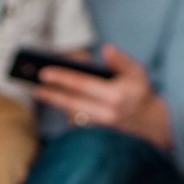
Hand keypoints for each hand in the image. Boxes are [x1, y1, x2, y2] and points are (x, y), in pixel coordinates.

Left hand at [32, 45, 171, 150]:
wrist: (149, 124)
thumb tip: (106, 49)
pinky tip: (54, 102)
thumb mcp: (138, 72)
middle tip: (34, 86)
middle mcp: (107, 114)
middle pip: (73, 103)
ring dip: (56, 104)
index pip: (83, 85)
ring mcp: (102, 127)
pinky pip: (78, 123)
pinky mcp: (98, 134)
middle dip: (52, 95)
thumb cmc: (140, 92)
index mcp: (116, 96)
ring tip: (40, 92)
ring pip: (73, 114)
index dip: (62, 78)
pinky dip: (65, 113)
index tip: (45, 73)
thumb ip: (121, 60)